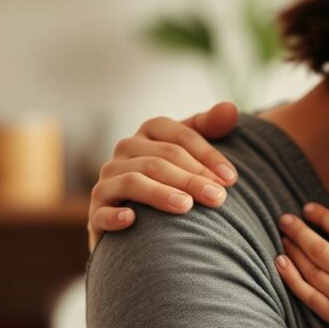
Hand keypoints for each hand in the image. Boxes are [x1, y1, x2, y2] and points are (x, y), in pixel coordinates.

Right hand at [87, 102, 239, 250]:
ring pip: (134, 181)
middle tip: (218, 197)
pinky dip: (114, 215)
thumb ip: (211, 126)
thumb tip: (230, 108)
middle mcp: (125, 151)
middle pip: (161, 159)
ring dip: (160, 194)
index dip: (208, 156)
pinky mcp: (97, 212)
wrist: (144, 218)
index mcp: (150, 132)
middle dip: (192, 178)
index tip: (231, 179)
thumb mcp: (191, 147)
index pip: (181, 136)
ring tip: (186, 206)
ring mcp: (108, 180)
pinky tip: (131, 220)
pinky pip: (102, 212)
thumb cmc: (174, 174)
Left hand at [274, 203, 328, 327]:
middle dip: (298, 230)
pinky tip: (280, 264)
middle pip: (316, 245)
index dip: (322, 216)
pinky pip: (306, 293)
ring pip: (308, 267)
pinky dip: (290, 277)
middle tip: (284, 219)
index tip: (308, 209)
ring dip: (293, 250)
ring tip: (283, 238)